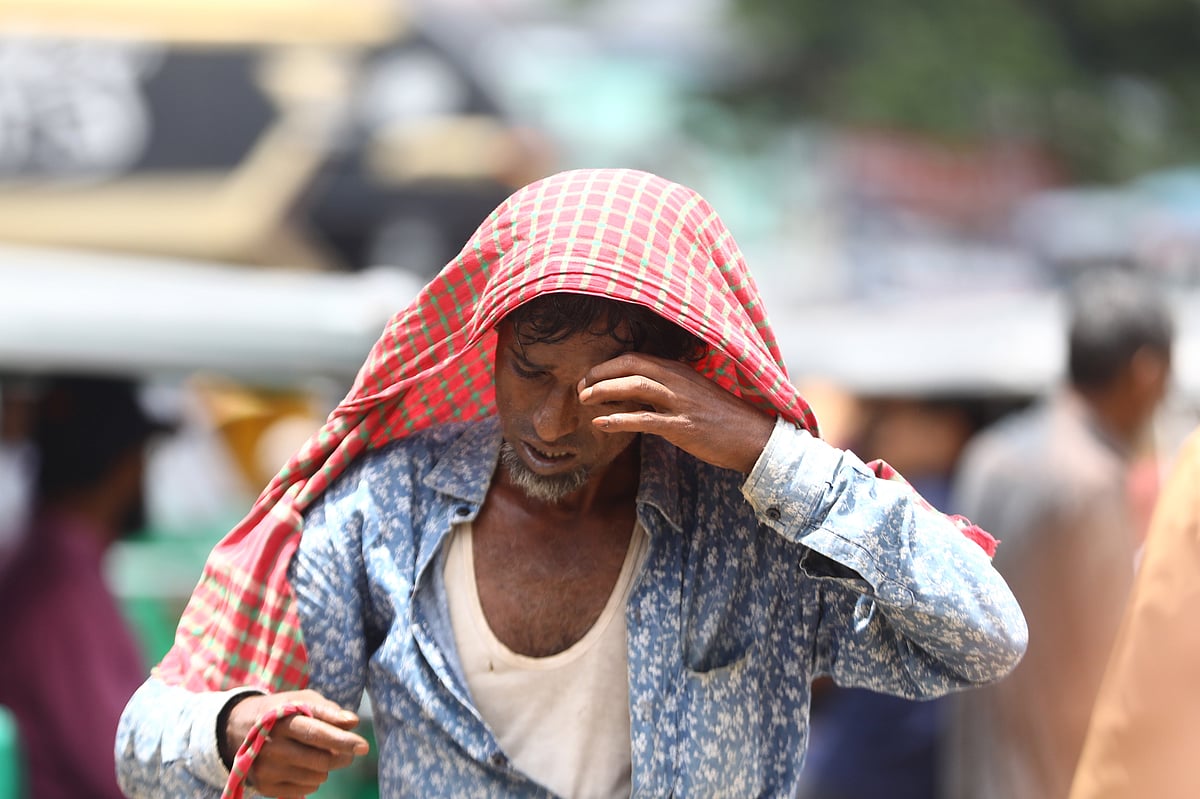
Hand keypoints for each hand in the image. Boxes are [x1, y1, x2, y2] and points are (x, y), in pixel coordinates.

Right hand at [222, 689, 369, 797]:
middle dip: (342, 757)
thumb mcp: (302, 700)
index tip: (363, 747)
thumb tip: (353, 722)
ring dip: (327, 768)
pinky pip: (304, 790)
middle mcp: (271, 746)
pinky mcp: (264, 785)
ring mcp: (266, 768)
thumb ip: (328, 710)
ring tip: (320, 755)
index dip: (342, 740)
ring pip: (315, 777)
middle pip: (319, 759)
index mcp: (282, 720)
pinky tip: (306, 767)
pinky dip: (314, 780)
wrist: (239, 727)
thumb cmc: (282, 710)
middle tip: (350, 752)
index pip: (316, 732)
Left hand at [578, 352, 774, 472]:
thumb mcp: (694, 395)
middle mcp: (678, 380)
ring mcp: (680, 402)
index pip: (635, 358)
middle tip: (580, 389)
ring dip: (604, 390)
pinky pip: (644, 419)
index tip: (589, 379)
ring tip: (584, 400)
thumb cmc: (722, 419)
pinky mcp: (682, 426)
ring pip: (634, 386)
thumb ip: (667, 390)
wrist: (754, 438)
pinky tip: (600, 423)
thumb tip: (633, 397)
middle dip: (599, 374)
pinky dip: (618, 419)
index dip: (607, 366)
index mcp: (679, 370)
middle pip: (630, 365)